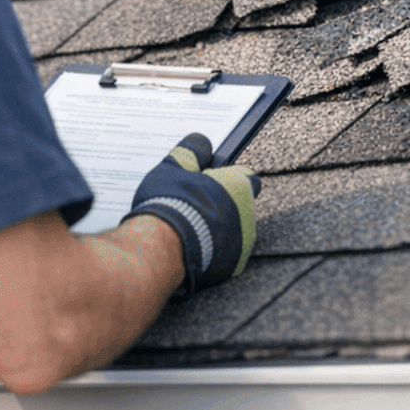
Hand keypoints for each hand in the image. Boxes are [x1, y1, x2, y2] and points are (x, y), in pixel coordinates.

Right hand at [122, 133, 260, 296]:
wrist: (161, 250)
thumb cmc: (170, 204)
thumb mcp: (173, 167)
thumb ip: (191, 150)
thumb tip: (201, 141)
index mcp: (238, 186)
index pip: (245, 176)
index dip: (225, 176)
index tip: (208, 179)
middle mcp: (247, 215)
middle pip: (238, 205)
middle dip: (220, 204)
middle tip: (192, 205)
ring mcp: (242, 244)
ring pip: (232, 231)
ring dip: (216, 228)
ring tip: (187, 228)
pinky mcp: (231, 268)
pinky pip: (224, 255)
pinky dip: (211, 251)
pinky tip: (189, 248)